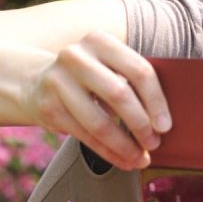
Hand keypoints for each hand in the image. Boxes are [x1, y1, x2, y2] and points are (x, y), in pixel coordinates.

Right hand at [21, 30, 170, 169]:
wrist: (36, 81)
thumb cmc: (89, 77)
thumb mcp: (108, 65)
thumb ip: (133, 81)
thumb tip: (164, 121)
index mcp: (100, 41)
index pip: (138, 70)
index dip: (156, 101)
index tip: (166, 126)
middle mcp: (76, 56)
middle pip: (119, 95)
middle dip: (141, 125)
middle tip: (154, 143)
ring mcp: (58, 81)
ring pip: (100, 122)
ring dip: (125, 146)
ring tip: (140, 158)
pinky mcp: (48, 107)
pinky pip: (85, 137)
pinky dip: (108, 153)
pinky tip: (123, 160)